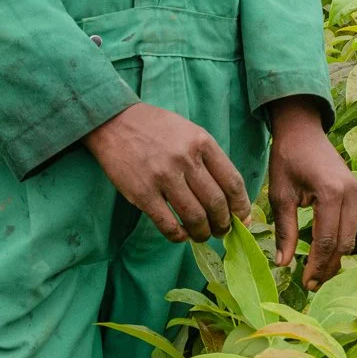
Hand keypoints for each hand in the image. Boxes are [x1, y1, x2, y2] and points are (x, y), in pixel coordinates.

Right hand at [84, 102, 248, 243]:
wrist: (114, 121)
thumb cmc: (156, 128)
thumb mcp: (189, 132)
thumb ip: (208, 159)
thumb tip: (229, 197)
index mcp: (202, 142)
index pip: (232, 182)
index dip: (241, 207)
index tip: (242, 220)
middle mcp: (186, 159)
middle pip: (216, 204)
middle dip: (223, 224)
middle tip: (221, 231)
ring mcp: (163, 177)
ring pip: (195, 218)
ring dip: (203, 233)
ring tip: (201, 235)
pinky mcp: (143, 193)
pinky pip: (168, 225)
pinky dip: (179, 236)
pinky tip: (180, 235)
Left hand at [266, 97, 356, 290]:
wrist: (302, 129)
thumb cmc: (287, 158)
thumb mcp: (280, 194)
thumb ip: (284, 229)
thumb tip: (282, 264)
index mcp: (330, 192)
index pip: (326, 240)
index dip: (316, 265)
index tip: (304, 283)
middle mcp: (350, 193)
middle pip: (344, 243)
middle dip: (328, 267)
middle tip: (311, 285)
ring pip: (351, 236)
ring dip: (335, 257)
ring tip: (317, 274)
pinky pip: (351, 225)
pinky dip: (339, 242)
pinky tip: (324, 254)